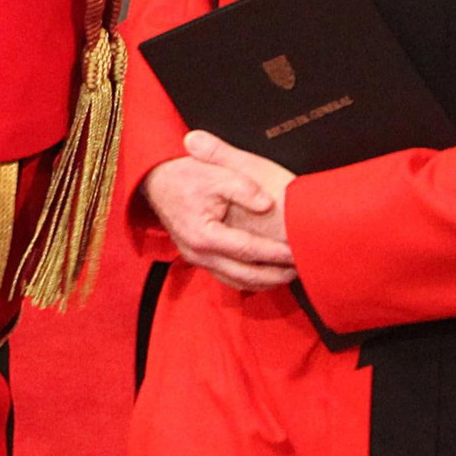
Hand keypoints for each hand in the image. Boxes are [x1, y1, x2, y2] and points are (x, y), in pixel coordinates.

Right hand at [143, 132, 298, 290]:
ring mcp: (196, 259)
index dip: (274, 252)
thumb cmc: (186, 176)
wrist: (157, 181)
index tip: (296, 251)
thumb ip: (244, 188)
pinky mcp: (198, 258)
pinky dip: (247, 279)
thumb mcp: (217, 173)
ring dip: (262, 281)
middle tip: (298, 270)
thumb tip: (267, 205)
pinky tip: (264, 273)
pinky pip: (226, 276)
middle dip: (273, 275)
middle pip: (242, 275)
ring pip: (234, 281)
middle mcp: (198, 253)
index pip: (247, 249)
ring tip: (286, 275)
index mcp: (204, 235)